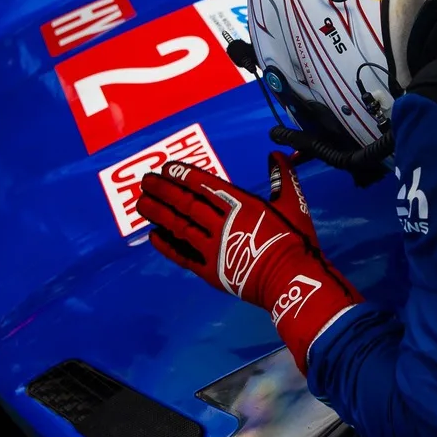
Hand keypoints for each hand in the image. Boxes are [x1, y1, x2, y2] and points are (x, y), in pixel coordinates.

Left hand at [137, 154, 362, 369]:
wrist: (291, 281)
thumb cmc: (295, 242)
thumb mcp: (293, 204)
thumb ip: (282, 178)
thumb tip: (275, 155)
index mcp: (241, 205)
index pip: (205, 185)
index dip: (184, 175)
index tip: (167, 168)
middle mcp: (221, 223)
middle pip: (186, 203)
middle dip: (164, 190)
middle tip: (145, 181)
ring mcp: (212, 248)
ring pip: (179, 226)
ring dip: (159, 213)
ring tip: (141, 203)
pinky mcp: (209, 270)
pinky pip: (182, 255)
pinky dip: (167, 245)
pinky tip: (153, 236)